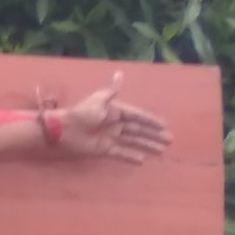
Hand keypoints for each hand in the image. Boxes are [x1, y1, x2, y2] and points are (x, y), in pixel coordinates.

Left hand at [54, 73, 171, 163]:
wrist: (64, 130)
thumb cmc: (82, 114)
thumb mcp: (99, 100)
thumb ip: (112, 90)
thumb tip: (120, 73)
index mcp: (115, 111)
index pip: (137, 116)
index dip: (151, 121)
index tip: (164, 125)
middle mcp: (115, 124)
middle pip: (138, 130)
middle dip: (154, 135)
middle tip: (169, 140)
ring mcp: (110, 137)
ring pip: (133, 142)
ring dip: (147, 145)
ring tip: (161, 151)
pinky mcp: (104, 149)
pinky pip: (120, 153)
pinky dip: (130, 156)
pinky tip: (142, 161)